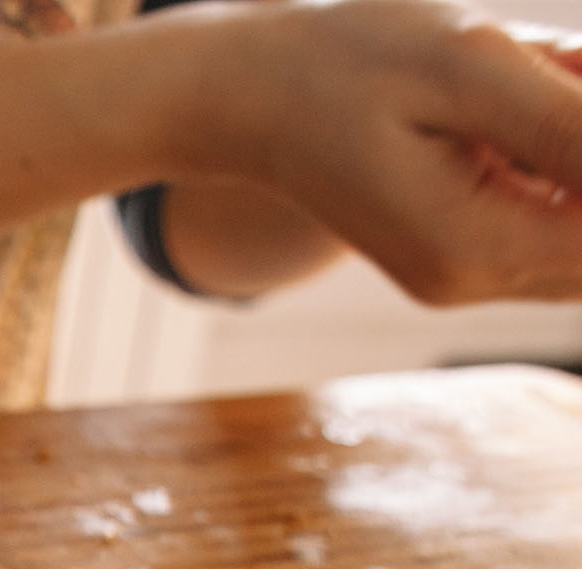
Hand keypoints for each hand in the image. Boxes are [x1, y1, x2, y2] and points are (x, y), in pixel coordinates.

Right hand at [190, 0, 581, 302]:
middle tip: (557, 74)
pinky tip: (532, 94)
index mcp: (471, 245)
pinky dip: (570, 157)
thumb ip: (574, 118)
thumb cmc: (344, 63)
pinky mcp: (465, 251)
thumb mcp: (469, 68)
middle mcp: (472, 278)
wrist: (247, 96)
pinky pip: (561, 219)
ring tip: (538, 79)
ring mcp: (467, 272)